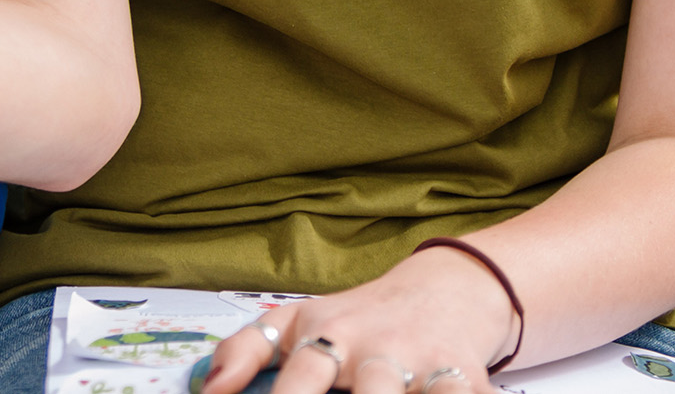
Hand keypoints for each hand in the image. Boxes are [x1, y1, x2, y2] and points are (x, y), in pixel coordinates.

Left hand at [197, 248, 519, 393]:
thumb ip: (243, 352)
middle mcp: (378, 348)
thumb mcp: (295, 323)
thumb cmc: (356, 318)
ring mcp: (425, 363)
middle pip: (371, 391)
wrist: (443, 291)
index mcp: (328, 334)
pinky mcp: (467, 378)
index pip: (303, 374)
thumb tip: (207, 390)